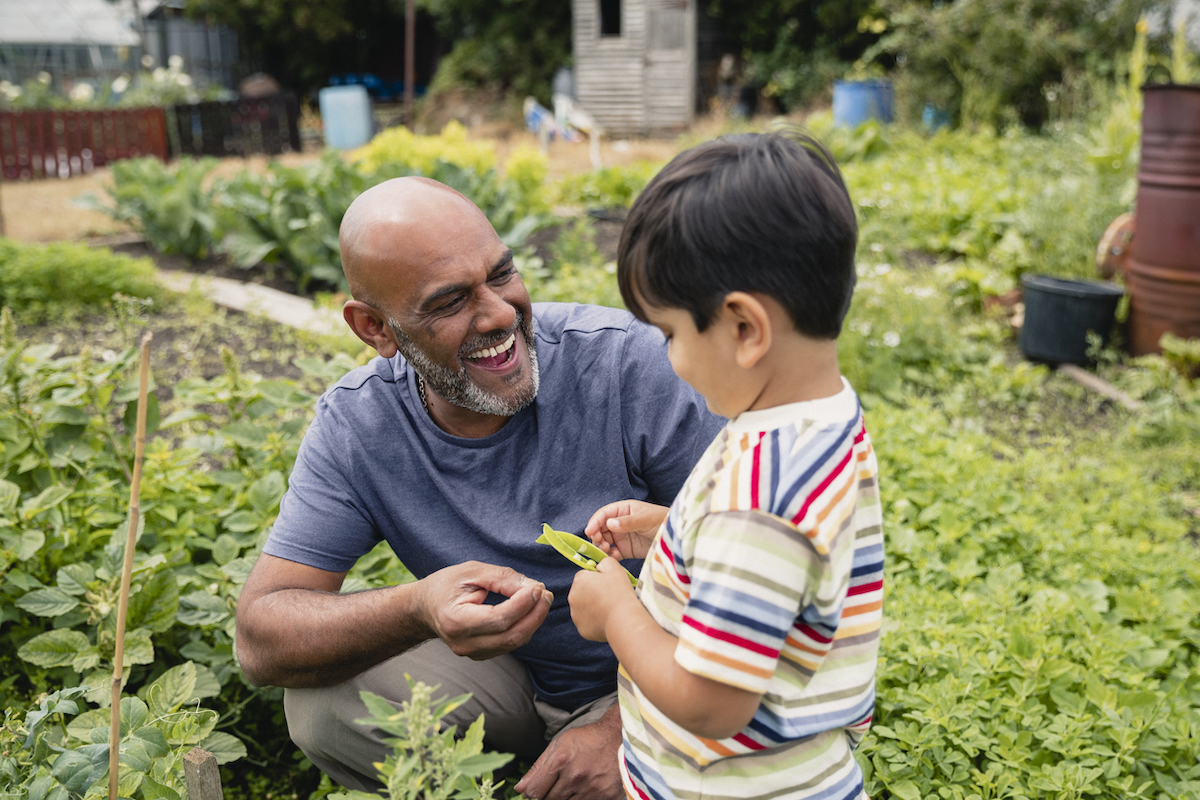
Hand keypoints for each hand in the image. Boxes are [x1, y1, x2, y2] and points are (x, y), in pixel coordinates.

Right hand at [417, 561, 551, 658]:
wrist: (425, 608)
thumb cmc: (446, 585)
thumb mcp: (471, 572)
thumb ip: (501, 578)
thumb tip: (533, 588)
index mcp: (456, 622)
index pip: (499, 619)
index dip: (523, 604)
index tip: (538, 587)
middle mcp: (464, 644)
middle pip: (511, 636)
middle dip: (534, 614)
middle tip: (546, 593)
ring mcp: (472, 654)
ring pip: (514, 642)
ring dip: (533, 621)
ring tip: (541, 598)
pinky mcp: (481, 655)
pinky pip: (510, 644)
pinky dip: (524, 627)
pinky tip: (529, 610)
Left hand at [513, 704, 622, 799]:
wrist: (620, 737)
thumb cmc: (587, 739)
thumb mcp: (559, 745)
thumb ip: (538, 768)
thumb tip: (520, 788)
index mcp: (561, 761)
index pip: (536, 791)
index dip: (531, 794)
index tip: (534, 792)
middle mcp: (575, 777)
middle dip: (547, 797)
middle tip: (555, 786)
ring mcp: (591, 789)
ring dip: (564, 799)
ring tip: (570, 786)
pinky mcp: (606, 797)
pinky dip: (581, 799)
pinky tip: (584, 789)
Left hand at [568, 558, 636, 642]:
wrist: (623, 619)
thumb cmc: (619, 593)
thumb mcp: (614, 568)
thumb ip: (604, 562)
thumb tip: (599, 566)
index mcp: (579, 580)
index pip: (585, 576)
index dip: (598, 579)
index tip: (608, 584)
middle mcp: (572, 597)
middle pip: (583, 592)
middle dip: (593, 593)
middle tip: (610, 597)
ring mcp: (576, 615)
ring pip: (584, 608)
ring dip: (594, 608)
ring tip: (610, 609)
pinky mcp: (582, 629)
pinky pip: (588, 623)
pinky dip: (595, 622)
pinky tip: (607, 620)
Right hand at [584, 499, 668, 559]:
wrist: (676, 538)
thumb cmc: (662, 521)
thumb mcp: (646, 519)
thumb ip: (628, 522)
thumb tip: (609, 523)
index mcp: (623, 510)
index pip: (604, 514)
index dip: (595, 522)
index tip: (589, 531)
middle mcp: (620, 523)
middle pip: (600, 528)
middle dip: (596, 535)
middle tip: (599, 542)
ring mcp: (622, 537)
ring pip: (604, 541)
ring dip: (601, 546)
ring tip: (606, 550)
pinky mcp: (626, 550)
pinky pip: (612, 553)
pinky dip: (609, 556)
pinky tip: (613, 557)